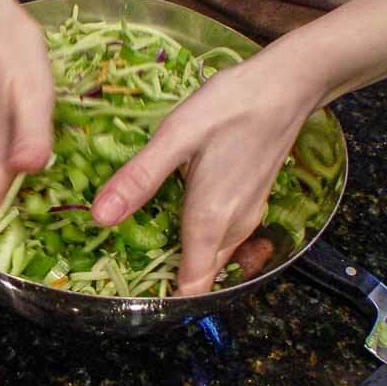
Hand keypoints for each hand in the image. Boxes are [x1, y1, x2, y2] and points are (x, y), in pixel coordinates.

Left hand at [91, 55, 320, 294]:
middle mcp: (233, 227)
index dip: (164, 299)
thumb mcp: (177, 136)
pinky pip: (223, 237)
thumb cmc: (231, 106)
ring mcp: (247, 215)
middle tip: (123, 262)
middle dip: (167, 277)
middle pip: (202, 276)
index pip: (192, 286)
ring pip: (214, 257)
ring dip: (183, 258)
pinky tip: (177, 212)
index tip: (130, 293)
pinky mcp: (252, 201)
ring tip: (143, 240)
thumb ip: (140, 178)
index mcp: (210, 219)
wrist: (287, 86)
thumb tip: (100, 218)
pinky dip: (198, 239)